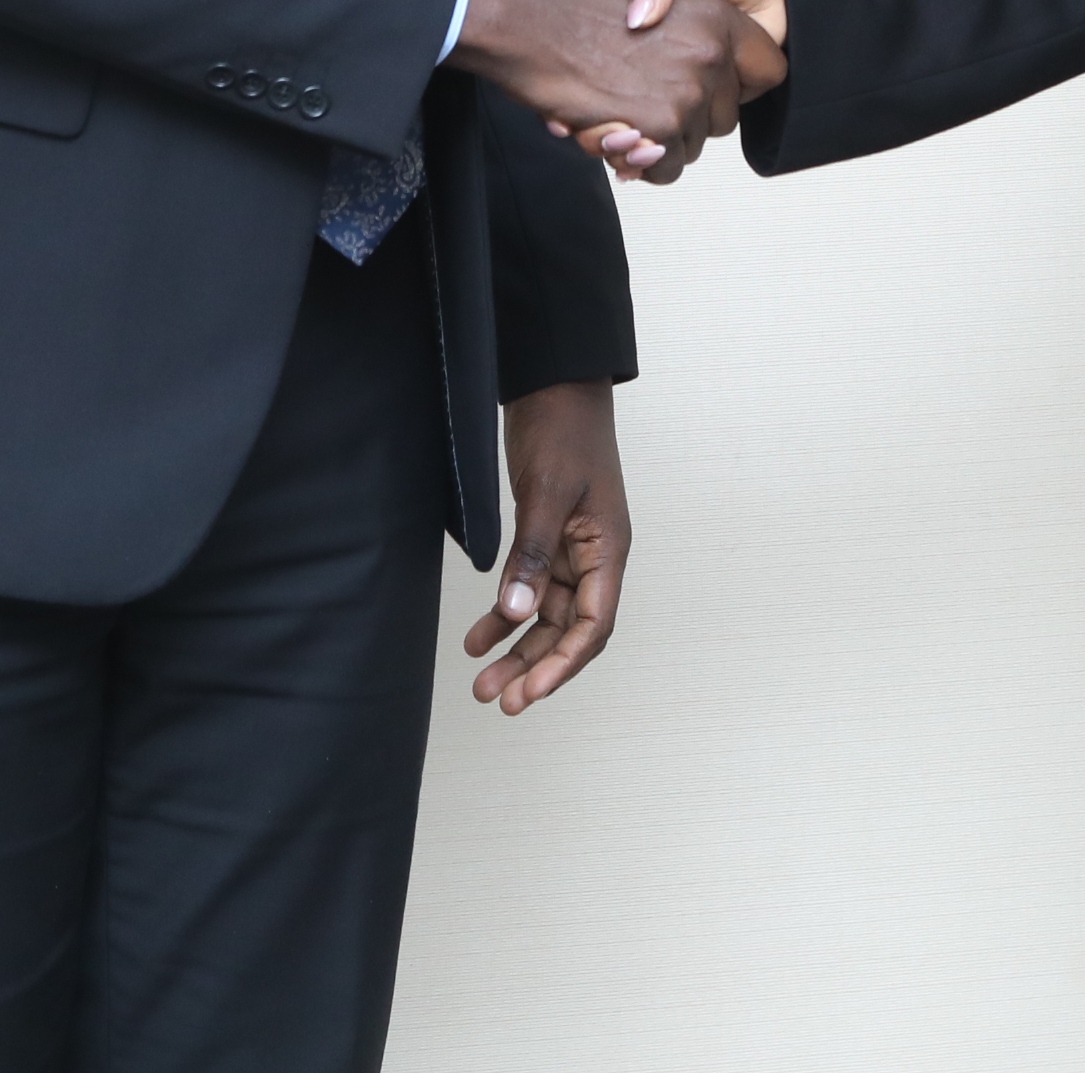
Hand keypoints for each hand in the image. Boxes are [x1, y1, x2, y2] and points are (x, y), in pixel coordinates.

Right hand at [452, 0, 778, 182]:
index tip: (709, 81)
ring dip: (664, 138)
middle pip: (726, 112)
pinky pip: (666, 165)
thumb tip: (673, 2)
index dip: (738, 78)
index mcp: (715, 15)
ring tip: (627, 116)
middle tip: (651, 98)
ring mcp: (685, 93)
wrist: (522, 14)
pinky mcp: (655, 127)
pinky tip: (620, 137)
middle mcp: (709, 54)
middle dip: (694, 113)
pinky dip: (645, 163)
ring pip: (694, 142)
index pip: (766, 67)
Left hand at [462, 380, 628, 713]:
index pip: (594, 625)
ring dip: (516, 649)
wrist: (554, 383)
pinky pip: (529, 589)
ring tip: (481, 681)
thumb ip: (532, 554)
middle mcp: (594, 556)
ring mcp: (571, 548)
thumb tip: (516, 613)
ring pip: (546, 616)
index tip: (530, 692)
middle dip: (535, 668)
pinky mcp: (547, 537)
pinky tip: (477, 637)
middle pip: (569, 631)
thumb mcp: (547, 492)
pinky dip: (503, 615)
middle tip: (498, 700)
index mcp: (608, 548)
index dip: (563, 664)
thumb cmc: (564, 429)